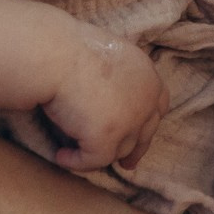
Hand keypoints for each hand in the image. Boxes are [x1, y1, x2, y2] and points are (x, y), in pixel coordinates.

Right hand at [40, 26, 166, 170]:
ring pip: (120, 150)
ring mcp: (130, 120)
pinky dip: (77, 162)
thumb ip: (121, 79)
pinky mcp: (107, 137)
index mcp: (148, 76)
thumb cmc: (70, 49)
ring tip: (76, 152)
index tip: (138, 135)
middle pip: (145, 133)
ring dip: (100, 153)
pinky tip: (61, 156)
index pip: (159, 106)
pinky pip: (94, 160)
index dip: (148, 122)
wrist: (54, 54)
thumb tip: (112, 102)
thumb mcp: (110, 57)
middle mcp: (146, 99)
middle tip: (125, 164)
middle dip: (135, 150)